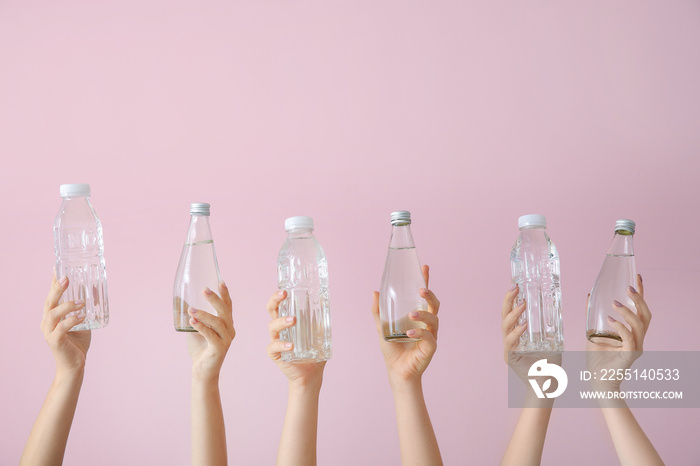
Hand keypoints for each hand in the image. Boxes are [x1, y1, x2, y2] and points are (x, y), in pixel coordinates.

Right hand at [42, 275, 90, 374]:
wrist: (75, 364)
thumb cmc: (78, 342)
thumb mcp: (83, 321)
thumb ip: (86, 309)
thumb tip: (97, 291)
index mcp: (52, 315)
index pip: (51, 295)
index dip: (53, 281)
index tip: (57, 266)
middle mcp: (47, 321)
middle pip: (49, 301)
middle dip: (57, 288)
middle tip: (67, 278)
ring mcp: (49, 332)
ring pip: (53, 313)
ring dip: (67, 305)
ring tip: (82, 302)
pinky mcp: (55, 341)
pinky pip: (61, 328)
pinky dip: (71, 320)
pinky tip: (82, 316)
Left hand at [187, 282, 234, 382]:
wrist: (202, 370)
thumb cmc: (200, 348)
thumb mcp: (195, 328)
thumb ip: (192, 316)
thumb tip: (180, 300)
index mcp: (227, 324)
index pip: (228, 306)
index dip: (225, 294)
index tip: (220, 281)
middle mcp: (230, 330)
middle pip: (225, 311)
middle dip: (215, 299)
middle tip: (204, 290)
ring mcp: (226, 340)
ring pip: (217, 322)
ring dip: (203, 314)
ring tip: (190, 309)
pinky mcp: (219, 348)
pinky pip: (211, 335)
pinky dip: (201, 327)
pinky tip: (192, 321)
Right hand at [266, 291, 325, 388]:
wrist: (311, 374)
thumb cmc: (313, 352)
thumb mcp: (320, 334)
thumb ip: (322, 321)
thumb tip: (327, 304)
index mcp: (287, 321)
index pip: (280, 305)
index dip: (279, 296)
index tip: (285, 290)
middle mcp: (280, 329)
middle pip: (271, 310)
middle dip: (275, 301)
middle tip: (284, 295)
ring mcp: (276, 340)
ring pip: (272, 327)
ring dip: (282, 322)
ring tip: (293, 320)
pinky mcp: (276, 354)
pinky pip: (274, 347)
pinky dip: (282, 345)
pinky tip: (291, 345)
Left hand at [371, 265, 439, 382]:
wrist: (396, 371)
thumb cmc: (392, 349)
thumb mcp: (382, 327)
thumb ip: (379, 312)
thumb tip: (375, 292)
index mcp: (417, 315)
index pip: (423, 296)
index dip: (425, 281)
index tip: (424, 267)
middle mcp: (426, 323)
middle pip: (434, 304)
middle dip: (430, 294)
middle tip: (421, 289)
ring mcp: (430, 334)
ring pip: (434, 318)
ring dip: (423, 313)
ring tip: (412, 314)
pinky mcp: (430, 347)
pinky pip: (429, 337)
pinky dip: (420, 333)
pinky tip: (409, 333)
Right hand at [501, 285, 560, 384]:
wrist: (547, 385)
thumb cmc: (550, 365)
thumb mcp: (554, 342)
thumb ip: (554, 329)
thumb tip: (560, 310)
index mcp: (518, 332)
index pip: (512, 311)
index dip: (512, 298)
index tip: (516, 284)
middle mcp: (511, 338)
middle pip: (504, 315)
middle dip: (508, 300)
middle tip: (515, 287)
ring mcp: (509, 347)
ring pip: (505, 326)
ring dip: (513, 314)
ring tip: (522, 305)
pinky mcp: (510, 357)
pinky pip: (510, 342)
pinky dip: (516, 333)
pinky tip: (524, 326)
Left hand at [586, 274, 649, 390]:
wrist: (597, 381)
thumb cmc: (597, 360)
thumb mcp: (592, 333)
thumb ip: (592, 317)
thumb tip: (589, 295)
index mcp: (632, 332)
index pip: (641, 310)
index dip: (641, 293)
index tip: (638, 277)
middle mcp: (637, 339)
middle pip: (646, 315)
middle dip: (638, 299)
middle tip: (627, 288)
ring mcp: (635, 347)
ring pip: (639, 325)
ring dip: (627, 312)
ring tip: (614, 303)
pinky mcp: (630, 355)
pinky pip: (629, 338)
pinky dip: (620, 327)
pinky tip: (610, 320)